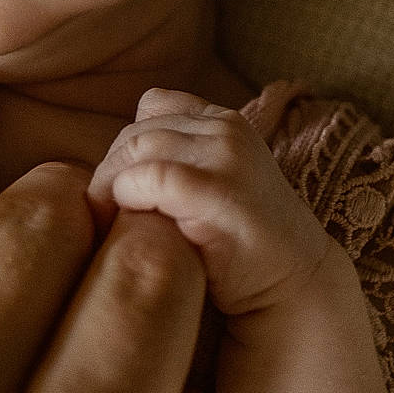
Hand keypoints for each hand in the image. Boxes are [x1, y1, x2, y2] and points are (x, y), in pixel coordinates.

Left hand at [87, 88, 336, 317]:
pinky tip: (127, 227)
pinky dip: (127, 199)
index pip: (152, 108)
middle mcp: (227, 129)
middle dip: (109, 173)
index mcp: (223, 121)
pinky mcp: (219, 189)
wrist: (294, 283)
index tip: (116, 190)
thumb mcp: (209, 184)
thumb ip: (174, 159)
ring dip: (110, 189)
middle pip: (137, 132)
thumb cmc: (238, 243)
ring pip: (137, 149)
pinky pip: (150, 177)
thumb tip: (113, 157)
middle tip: (99, 215)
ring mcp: (227, 155)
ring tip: (107, 224)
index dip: (125, 148)